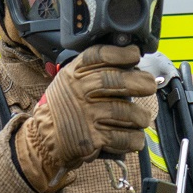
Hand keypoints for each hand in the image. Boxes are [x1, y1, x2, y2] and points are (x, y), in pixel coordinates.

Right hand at [17, 44, 157, 191]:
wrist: (44, 139)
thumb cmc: (63, 109)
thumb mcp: (69, 81)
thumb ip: (93, 72)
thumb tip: (131, 67)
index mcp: (74, 74)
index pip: (98, 55)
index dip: (120, 53)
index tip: (134, 55)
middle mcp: (80, 92)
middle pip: (116, 81)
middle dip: (139, 83)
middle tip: (149, 86)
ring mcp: (86, 115)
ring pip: (125, 111)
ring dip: (140, 116)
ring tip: (142, 118)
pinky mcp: (92, 138)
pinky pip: (123, 137)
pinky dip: (134, 139)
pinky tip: (134, 137)